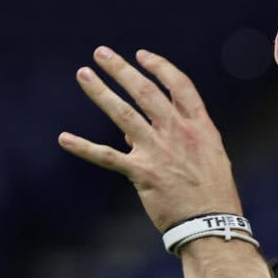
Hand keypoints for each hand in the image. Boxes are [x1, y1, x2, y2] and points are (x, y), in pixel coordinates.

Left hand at [58, 47, 242, 231]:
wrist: (210, 223)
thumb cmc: (214, 194)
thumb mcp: (210, 157)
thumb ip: (179, 139)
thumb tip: (134, 133)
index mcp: (199, 126)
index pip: (179, 86)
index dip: (159, 67)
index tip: (141, 55)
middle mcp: (177, 133)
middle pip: (145, 92)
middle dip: (121, 70)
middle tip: (100, 53)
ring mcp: (158, 151)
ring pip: (123, 114)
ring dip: (101, 92)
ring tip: (83, 75)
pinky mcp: (141, 173)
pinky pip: (107, 157)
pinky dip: (83, 147)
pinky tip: (64, 138)